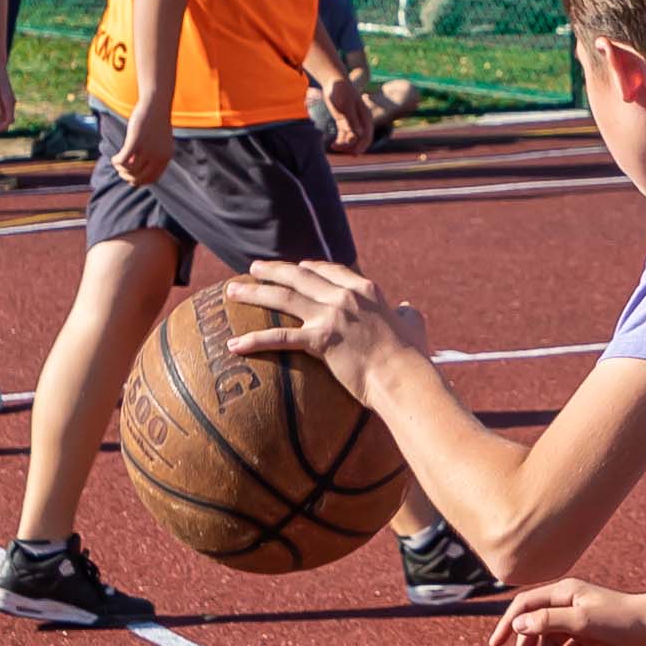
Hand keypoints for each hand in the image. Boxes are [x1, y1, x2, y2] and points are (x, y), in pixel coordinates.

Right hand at [109, 105, 173, 190]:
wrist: (155, 104)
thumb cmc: (156, 122)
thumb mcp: (159, 142)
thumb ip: (153, 156)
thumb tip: (137, 171)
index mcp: (165, 158)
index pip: (151, 179)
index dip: (139, 181)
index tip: (131, 178)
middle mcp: (158, 156)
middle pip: (139, 177)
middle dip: (127, 177)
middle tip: (121, 171)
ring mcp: (147, 149)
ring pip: (129, 170)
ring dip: (120, 169)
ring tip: (117, 162)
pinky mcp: (135, 141)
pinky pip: (122, 160)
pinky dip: (116, 162)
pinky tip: (113, 158)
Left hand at [225, 255, 410, 394]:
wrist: (404, 377)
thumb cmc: (412, 358)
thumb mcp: (413, 327)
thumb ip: (408, 314)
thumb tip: (408, 310)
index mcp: (365, 289)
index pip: (328, 270)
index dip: (307, 268)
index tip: (294, 268)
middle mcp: (345, 296)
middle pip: (299, 276)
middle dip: (272, 270)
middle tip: (252, 268)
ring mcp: (331, 315)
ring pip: (284, 298)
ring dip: (254, 292)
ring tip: (231, 291)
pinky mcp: (321, 339)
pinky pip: (280, 337)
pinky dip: (255, 340)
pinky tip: (234, 345)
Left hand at [309, 60, 390, 154]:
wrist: (334, 82)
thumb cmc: (341, 91)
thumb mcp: (346, 106)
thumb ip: (352, 121)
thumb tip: (358, 135)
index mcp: (365, 116)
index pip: (367, 135)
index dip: (362, 146)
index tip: (353, 154)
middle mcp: (361, 120)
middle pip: (360, 140)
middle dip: (352, 148)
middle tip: (339, 149)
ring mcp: (352, 121)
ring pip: (351, 139)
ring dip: (344, 145)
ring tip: (333, 146)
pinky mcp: (344, 121)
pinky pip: (344, 135)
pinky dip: (340, 141)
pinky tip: (332, 144)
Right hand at [491, 575, 645, 645]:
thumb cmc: (623, 619)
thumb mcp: (583, 621)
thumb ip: (548, 621)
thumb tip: (518, 624)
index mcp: (564, 592)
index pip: (525, 604)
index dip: (508, 623)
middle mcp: (568, 603)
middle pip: (536, 626)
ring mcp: (579, 620)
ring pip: (551, 642)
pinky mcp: (591, 635)